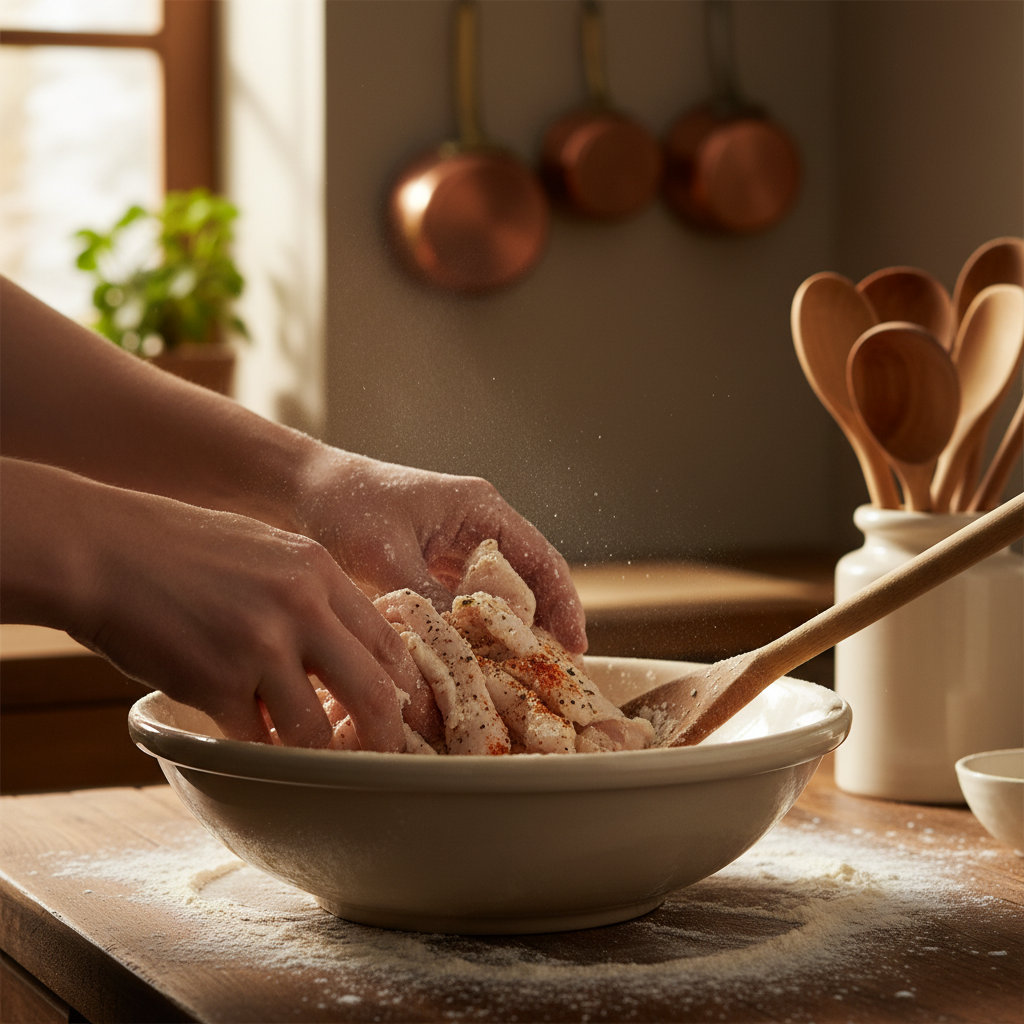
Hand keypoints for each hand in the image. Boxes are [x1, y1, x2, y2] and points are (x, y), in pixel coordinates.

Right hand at [1, 459, 435, 748]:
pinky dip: (257, 749)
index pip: (388, 640)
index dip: (403, 684)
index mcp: (318, 571)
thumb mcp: (266, 549)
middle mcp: (300, 608)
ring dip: (315, 750)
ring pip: (316, 729)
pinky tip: (252, 741)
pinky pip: (255, 738)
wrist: (103, 550)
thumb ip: (310, 592)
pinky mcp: (214, 683)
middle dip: (385, 734)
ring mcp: (259, 647)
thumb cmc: (181, 549)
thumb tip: (345, 646)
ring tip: (309, 755)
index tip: (403, 708)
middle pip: (373, 691)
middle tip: (381, 754)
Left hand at [297, 450, 587, 653]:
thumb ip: (426, 600)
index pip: (541, 560)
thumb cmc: (346, 504)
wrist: (304, 489)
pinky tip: (475, 664)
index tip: (575, 646)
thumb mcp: (386, 554)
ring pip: (499, 598)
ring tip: (519, 679)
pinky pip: (468, 605)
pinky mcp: (436, 568)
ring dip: (508, 635)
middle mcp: (479, 527)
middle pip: (528, 582)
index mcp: (481, 509)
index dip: (564, 604)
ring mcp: (458, 549)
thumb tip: (460, 651)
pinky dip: (475, 634)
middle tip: (552, 676)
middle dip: (542, 627)